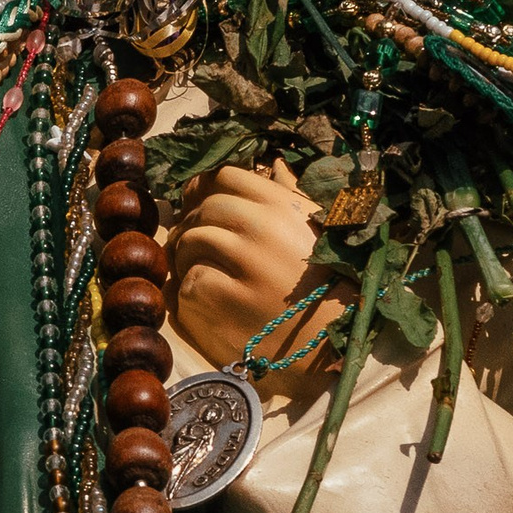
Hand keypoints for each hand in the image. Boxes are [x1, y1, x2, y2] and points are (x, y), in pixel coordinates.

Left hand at [170, 158, 339, 379]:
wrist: (329, 348)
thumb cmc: (328, 287)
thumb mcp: (317, 232)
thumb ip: (290, 196)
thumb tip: (274, 164)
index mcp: (282, 207)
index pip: (224, 176)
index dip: (204, 189)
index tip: (199, 204)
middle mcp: (257, 229)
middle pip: (201, 210)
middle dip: (193, 224)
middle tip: (196, 244)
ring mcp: (233, 264)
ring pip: (186, 242)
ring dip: (186, 256)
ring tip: (202, 273)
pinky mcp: (209, 298)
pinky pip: (183, 281)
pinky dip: (188, 290)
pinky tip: (206, 301)